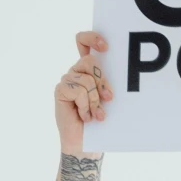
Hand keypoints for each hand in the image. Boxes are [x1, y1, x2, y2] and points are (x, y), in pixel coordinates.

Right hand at [54, 32, 110, 156]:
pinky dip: (86, 106)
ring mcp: (67, 81)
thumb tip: (120, 71)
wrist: (84, 143)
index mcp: (87, 69)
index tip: (106, 47)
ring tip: (97, 115)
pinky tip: (85, 117)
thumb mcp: (106, 97)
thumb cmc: (99, 120)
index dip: (93, 37)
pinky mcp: (61, 91)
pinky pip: (79, 91)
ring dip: (95, 100)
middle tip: (109, 98)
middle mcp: (76, 72)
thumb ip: (106, 81)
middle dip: (102, 81)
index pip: (83, 41)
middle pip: (89, 61)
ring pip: (86, 79)